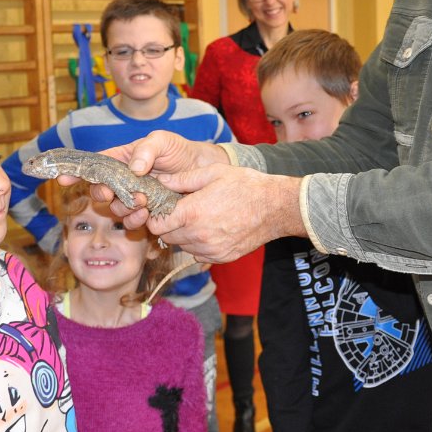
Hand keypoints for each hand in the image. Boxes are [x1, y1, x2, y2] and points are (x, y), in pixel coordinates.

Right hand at [79, 130, 229, 215]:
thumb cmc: (180, 151)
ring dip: (122, 208)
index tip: (62, 178)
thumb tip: (134, 168)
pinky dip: (135, 220)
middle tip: (113, 192)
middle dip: (102, 193)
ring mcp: (134, 198)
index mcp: (121, 159)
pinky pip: (132, 222)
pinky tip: (147, 213)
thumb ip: (146, 149)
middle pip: (99, 190)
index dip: (75, 171)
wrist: (203, 171)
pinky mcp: (147, 213)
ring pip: (114, 208)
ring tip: (140, 201)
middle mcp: (123, 180)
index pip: (93, 165)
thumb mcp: (163, 140)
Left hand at [140, 163, 305, 262]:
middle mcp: (198, 235)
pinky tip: (209, 229)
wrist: (276, 207)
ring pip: (182, 246)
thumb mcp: (212, 173)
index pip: (157, 224)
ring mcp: (210, 249)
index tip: (161, 208)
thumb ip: (182, 179)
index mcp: (192, 212)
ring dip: (183, 234)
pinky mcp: (221, 257)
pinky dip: (198, 244)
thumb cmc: (246, 185)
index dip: (155, 216)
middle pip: (167, 237)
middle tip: (179, 211)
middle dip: (169, 224)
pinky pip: (198, 254)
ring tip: (197, 218)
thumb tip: (160, 180)